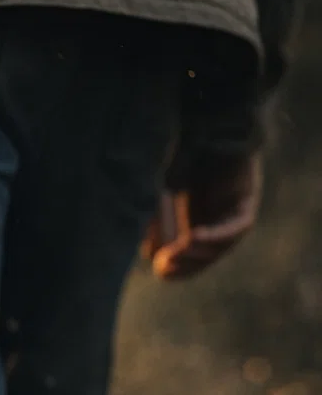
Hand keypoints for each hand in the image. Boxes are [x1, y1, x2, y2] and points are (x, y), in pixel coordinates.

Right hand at [143, 151, 262, 279]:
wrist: (200, 124)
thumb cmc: (174, 154)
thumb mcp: (156, 193)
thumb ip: (153, 221)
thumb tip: (150, 254)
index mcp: (193, 219)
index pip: (190, 256)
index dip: (177, 267)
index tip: (159, 269)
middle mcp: (215, 218)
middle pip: (206, 256)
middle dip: (186, 265)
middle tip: (165, 266)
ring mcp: (231, 211)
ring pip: (221, 246)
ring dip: (198, 253)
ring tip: (175, 252)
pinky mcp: (245, 201)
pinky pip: (235, 228)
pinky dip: (215, 236)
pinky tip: (193, 237)